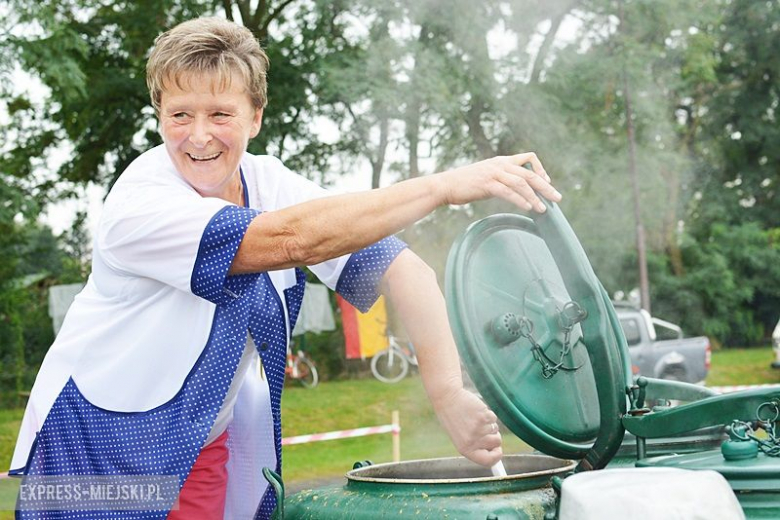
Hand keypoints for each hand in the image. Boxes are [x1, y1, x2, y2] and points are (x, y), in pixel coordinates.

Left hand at [431, 387, 502, 466]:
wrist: (447, 398)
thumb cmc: (453, 418)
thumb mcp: (461, 437)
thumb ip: (476, 446)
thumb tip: (495, 452)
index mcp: (465, 449)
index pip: (487, 461)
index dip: (496, 457)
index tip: (498, 450)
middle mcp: (473, 441)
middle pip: (497, 443)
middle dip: (494, 435)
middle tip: (482, 428)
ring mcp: (479, 429)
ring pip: (496, 429)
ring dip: (489, 424)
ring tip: (475, 418)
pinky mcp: (484, 417)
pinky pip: (494, 418)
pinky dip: (488, 414)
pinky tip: (476, 411)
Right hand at [435, 152, 561, 211]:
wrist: (445, 185)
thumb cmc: (465, 184)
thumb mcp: (486, 176)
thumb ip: (501, 179)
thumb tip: (515, 190)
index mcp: (501, 161)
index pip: (528, 157)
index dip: (540, 169)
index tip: (546, 182)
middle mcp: (500, 165)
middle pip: (530, 173)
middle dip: (546, 187)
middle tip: (557, 198)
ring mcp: (494, 174)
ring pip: (521, 183)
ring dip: (535, 197)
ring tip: (543, 209)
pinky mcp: (487, 184)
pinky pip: (508, 192)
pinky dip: (520, 200)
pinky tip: (528, 207)